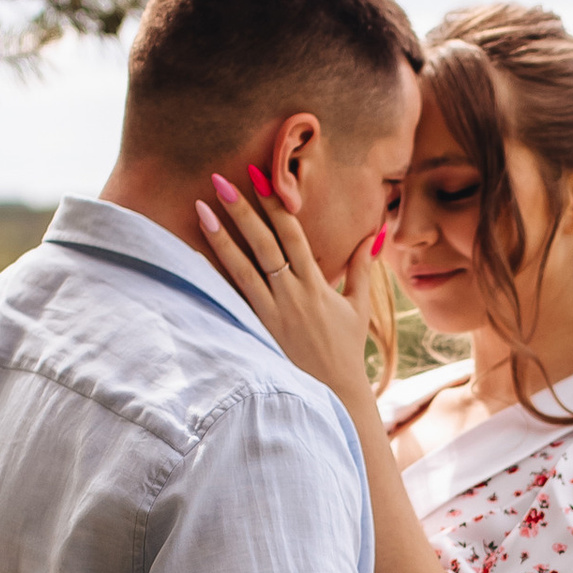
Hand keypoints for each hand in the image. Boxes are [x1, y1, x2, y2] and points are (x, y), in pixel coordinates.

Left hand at [195, 167, 376, 412]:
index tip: (261, 178)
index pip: (293, 236)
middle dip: (242, 210)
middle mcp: (292, 295)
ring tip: (201, 208)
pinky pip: (233, 298)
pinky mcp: (257, 331)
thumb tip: (375, 234)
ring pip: (242, 268)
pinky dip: (215, 276)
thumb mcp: (358, 307)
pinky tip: (196, 255)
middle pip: (264, 244)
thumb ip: (362, 268)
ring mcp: (272, 313)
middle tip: (222, 180)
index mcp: (316, 285)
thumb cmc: (345, 349)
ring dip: (221, 237)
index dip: (276, 206)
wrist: (332, 393)